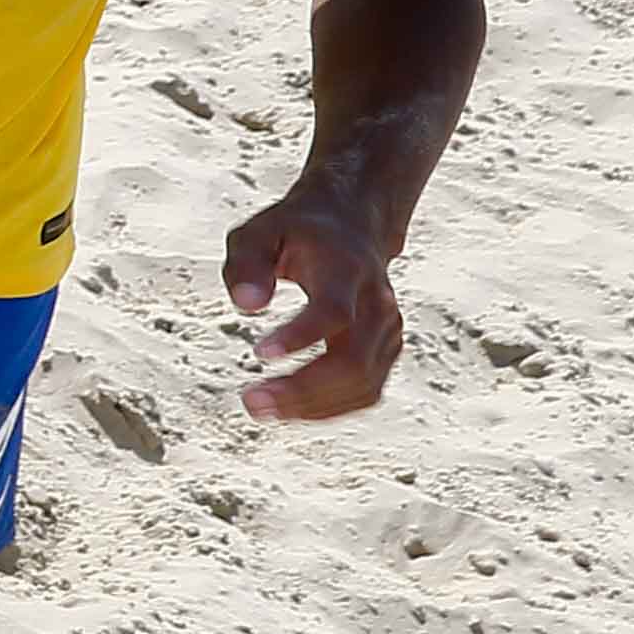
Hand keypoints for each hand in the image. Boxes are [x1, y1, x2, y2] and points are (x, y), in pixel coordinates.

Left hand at [223, 185, 406, 420]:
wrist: (351, 225)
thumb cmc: (298, 231)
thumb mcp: (259, 232)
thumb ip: (247, 264)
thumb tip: (245, 305)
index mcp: (345, 270)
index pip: (334, 311)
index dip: (300, 337)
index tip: (259, 353)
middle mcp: (376, 302)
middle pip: (352, 360)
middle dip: (303, 389)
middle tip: (252, 401)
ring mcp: (388, 329)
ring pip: (364, 384)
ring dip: (313, 405)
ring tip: (262, 408)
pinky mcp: (387, 349)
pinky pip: (367, 390)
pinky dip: (331, 406)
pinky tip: (291, 408)